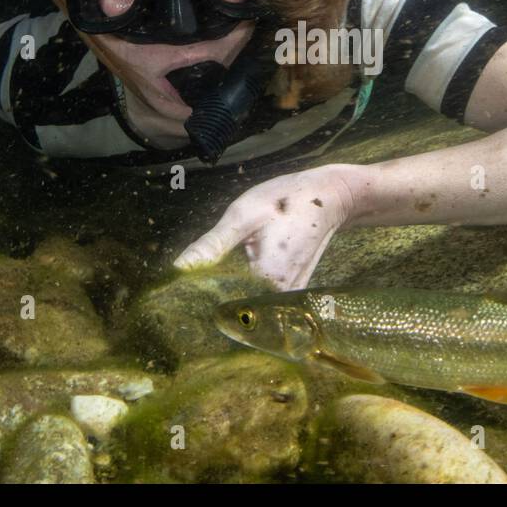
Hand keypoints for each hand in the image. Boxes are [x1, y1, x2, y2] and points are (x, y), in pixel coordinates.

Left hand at [174, 164, 358, 290]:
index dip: (196, 299)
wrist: (330, 198)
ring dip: (226, 298)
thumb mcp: (242, 215)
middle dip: (210, 300)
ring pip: (248, 307)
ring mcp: (291, 299)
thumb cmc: (286, 202)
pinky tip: (232, 279)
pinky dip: (244, 293)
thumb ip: (212, 245)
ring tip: (205, 286)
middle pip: (234, 309)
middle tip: (186, 291)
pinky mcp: (294, 294)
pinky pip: (262, 302)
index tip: (175, 296)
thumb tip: (178, 268)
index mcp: (265, 281)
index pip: (219, 303)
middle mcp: (281, 298)